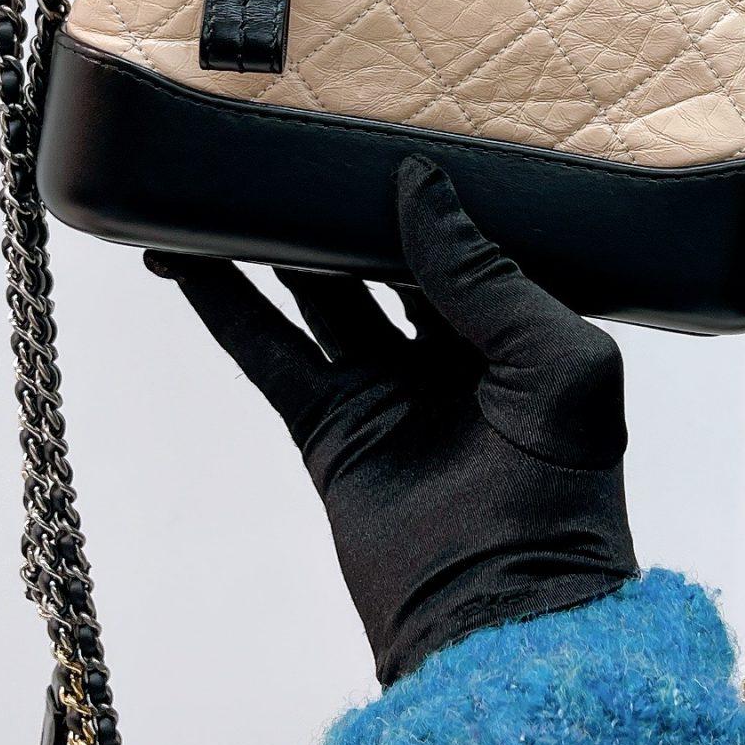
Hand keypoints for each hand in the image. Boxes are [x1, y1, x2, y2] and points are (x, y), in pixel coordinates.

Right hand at [146, 157, 638, 683]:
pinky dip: (226, 306)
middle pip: (383, 256)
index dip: (423, 187)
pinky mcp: (331, 431)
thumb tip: (418, 187)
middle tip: (294, 139)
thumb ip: (485, 275)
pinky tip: (183, 261)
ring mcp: (386, 391)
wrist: (502, 619)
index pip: (464, 238)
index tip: (379, 126)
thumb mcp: (556, 364)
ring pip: (318, 295)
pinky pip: (268, 354)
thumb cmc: (560, 498)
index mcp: (521, 332)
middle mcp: (452, 354)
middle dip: (341, 205)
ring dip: (272, 244)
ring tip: (221, 182)